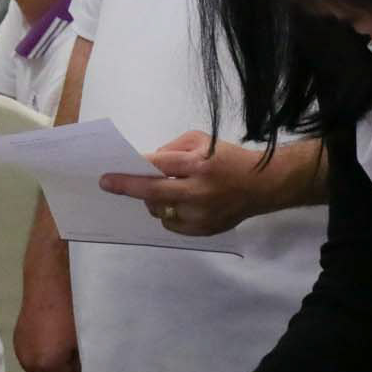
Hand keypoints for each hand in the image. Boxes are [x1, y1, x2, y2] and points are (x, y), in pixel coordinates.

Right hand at [14, 292, 80, 371]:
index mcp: (48, 365)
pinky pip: (33, 364)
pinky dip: (45, 362)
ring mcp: (21, 354)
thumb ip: (86, 367)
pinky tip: (55, 345)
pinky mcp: (18, 344)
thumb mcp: (87, 341)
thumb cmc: (73, 309)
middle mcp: (30, 364)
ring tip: (69, 353)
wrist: (50, 280)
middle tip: (82, 365)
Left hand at [98, 131, 268, 235]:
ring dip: (153, 201)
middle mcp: (199, 192)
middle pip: (153, 194)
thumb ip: (172, 149)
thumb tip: (147, 163)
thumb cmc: (229, 158)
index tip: (108, 176)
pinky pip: (173, 225)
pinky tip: (177, 203)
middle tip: (108, 184)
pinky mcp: (204, 230)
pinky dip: (168, 213)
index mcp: (198, 165)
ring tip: (163, 190)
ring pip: (160, 212)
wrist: (263, 185)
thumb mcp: (202, 140)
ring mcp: (202, 215)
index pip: (156, 168)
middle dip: (128, 188)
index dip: (130, 173)